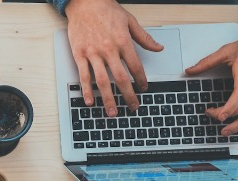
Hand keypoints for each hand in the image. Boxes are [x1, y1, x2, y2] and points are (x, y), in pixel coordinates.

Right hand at [65, 0, 162, 116]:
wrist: (85, 2)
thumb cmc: (106, 10)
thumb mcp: (130, 21)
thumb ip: (144, 38)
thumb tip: (158, 48)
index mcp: (123, 42)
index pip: (135, 66)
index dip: (141, 80)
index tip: (144, 88)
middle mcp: (108, 49)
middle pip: (121, 78)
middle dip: (128, 95)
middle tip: (133, 106)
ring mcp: (93, 53)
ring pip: (102, 81)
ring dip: (108, 99)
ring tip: (113, 112)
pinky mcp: (79, 54)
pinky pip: (84, 76)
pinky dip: (87, 90)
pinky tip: (90, 101)